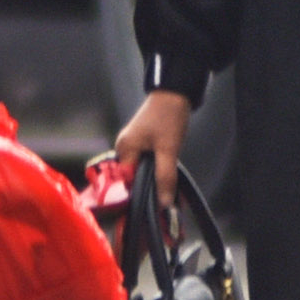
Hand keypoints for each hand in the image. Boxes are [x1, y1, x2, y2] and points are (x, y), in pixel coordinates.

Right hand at [111, 85, 191, 202]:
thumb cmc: (168, 117)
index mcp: (124, 149)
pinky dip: (156, 169)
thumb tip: (163, 204)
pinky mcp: (142, 141)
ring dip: (154, 179)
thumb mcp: (168, 149)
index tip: (153, 207)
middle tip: (166, 200)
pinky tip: (166, 175)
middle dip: (149, 188)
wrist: (176, 91)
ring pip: (142, 170)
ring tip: (168, 190)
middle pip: (133, 177)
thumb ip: (165, 176)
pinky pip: (146, 162)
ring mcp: (133, 144)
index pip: (127, 182)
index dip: (140, 194)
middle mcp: (124, 148)